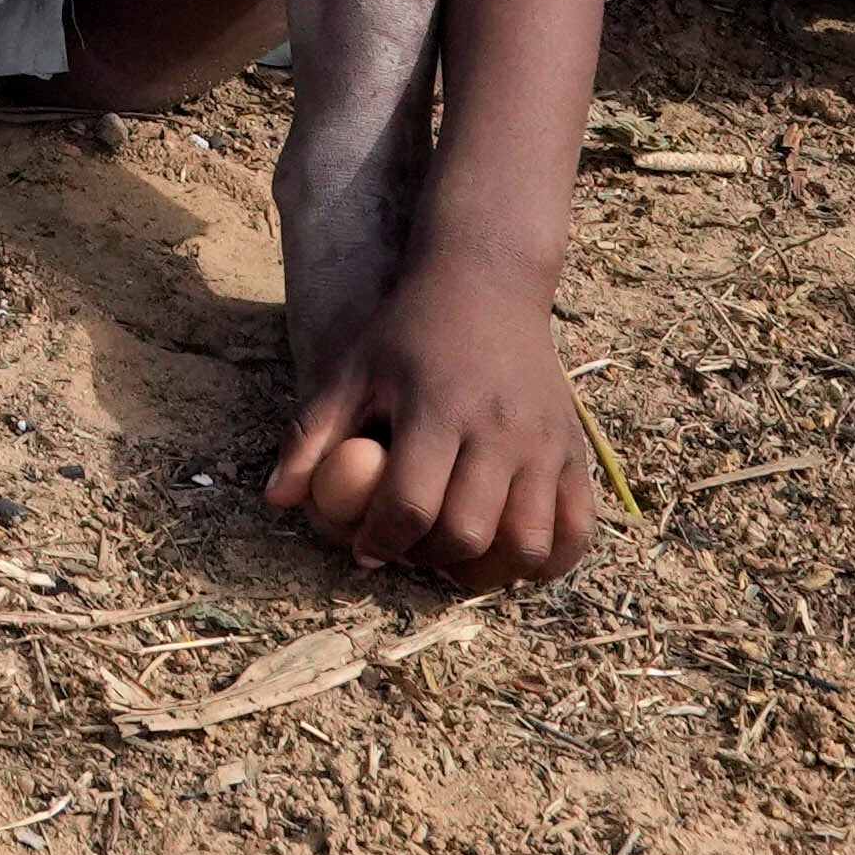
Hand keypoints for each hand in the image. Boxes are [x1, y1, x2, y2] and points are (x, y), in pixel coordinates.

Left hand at [271, 250, 598, 583]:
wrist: (487, 283)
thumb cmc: (410, 329)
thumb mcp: (353, 368)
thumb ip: (313, 435)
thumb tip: (277, 500)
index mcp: (437, 409)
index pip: (411, 505)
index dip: (381, 541)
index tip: (366, 547)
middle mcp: (499, 430)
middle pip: (467, 534)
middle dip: (428, 558)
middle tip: (410, 550)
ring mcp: (544, 444)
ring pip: (527, 544)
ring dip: (488, 571)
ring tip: (458, 559)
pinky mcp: (575, 451)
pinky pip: (576, 531)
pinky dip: (548, 560)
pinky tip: (510, 554)